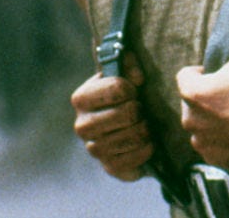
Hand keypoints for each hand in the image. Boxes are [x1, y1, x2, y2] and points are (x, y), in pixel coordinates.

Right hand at [71, 52, 153, 180]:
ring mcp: (93, 148)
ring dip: (145, 129)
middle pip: (127, 114)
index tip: (133, 91)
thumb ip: (128, 62)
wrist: (128, 126)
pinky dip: (146, 149)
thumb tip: (136, 77)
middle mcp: (82, 125)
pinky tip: (147, 142)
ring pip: (132, 137)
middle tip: (140, 110)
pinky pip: (134, 158)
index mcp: (81, 98)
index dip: (131, 89)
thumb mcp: (125, 73)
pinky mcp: (109, 166)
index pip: (117, 89)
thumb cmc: (126, 95)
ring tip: (144, 124)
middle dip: (140, 110)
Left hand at [176, 40, 228, 169]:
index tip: (217, 73)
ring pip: (202, 124)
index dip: (201, 70)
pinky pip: (214, 143)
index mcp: (193, 93)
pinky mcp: (215, 159)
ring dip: (214, 118)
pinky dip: (223, 137)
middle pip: (192, 102)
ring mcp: (202, 143)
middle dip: (207, 96)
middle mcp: (190, 120)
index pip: (185, 75)